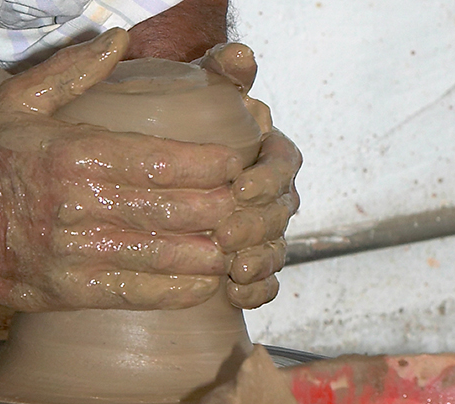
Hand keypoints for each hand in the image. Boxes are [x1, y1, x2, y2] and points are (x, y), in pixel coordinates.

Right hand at [0, 29, 246, 311]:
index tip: (237, 162)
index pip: (163, 161)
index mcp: (76, 155)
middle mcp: (80, 206)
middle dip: (222, 209)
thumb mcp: (23, 100)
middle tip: (246, 204)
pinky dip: (182, 288)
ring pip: (166, 256)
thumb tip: (120, 36)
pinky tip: (204, 278)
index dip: (212, 165)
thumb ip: (75, 69)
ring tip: (234, 242)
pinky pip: (141, 294)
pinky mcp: (74, 292)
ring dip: (210, 251)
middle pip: (175, 210)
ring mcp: (77, 254)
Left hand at [199, 43, 301, 308]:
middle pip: (280, 214)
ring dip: (259, 262)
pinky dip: (257, 291)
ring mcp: (266, 232)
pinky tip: (236, 296)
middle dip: (256, 226)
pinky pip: (267, 281)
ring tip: (233, 270)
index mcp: (272, 154)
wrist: (170, 175)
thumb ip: (223, 72)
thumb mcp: (202, 92)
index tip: (241, 185)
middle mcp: (276, 195)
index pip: (283, 165)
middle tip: (224, 233)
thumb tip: (240, 55)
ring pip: (276, 250)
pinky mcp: (253, 264)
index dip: (267, 178)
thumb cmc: (188, 127)